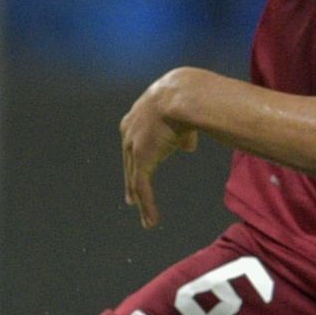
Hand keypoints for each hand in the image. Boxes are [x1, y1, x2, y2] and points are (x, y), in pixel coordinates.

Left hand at [120, 69, 200, 228]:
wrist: (181, 94)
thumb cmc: (185, 99)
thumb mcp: (180, 116)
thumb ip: (181, 134)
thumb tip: (187, 147)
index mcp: (134, 120)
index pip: (132, 147)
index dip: (134, 163)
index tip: (135, 174)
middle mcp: (128, 134)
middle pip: (129, 166)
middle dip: (131, 184)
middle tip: (131, 200)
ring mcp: (133, 147)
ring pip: (135, 181)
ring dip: (141, 202)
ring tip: (146, 219)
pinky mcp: (142, 159)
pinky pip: (143, 187)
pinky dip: (147, 206)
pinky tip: (152, 220)